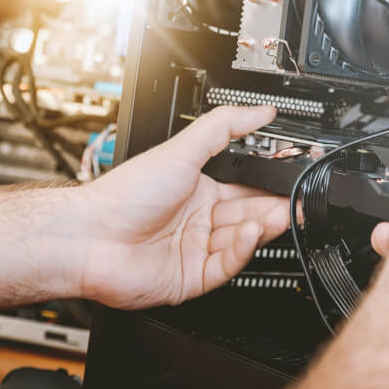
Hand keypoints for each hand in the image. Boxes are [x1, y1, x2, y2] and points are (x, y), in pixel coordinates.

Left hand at [71, 106, 289, 309]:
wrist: (92, 236)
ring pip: (241, 239)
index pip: (245, 185)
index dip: (269, 183)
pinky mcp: (192, 277)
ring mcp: (196, 248)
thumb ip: (223, 127)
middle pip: (248, 213)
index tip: (291, 177)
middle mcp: (199, 218)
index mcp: (198, 188)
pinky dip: (241, 250)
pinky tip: (250, 234)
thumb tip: (259, 111)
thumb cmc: (127, 192)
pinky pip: (227, 265)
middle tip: (296, 201)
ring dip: (262, 227)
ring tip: (279, 215)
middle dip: (273, 207)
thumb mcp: (182, 149)